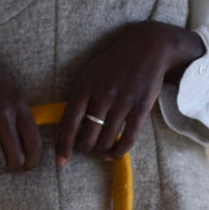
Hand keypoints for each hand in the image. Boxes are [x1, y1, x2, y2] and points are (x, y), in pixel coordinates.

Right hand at [0, 30, 42, 183]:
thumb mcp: (7, 90)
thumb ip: (17, 114)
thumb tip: (27, 145)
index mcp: (17, 104)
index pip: (34, 143)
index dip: (32, 161)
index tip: (27, 167)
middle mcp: (3, 113)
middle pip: (16, 156)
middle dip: (12, 166)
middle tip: (5, 165)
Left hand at [54, 21, 205, 166]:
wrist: (147, 46)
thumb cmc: (112, 65)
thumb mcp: (90, 76)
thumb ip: (78, 101)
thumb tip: (64, 132)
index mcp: (84, 87)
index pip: (69, 123)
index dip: (63, 146)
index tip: (61, 163)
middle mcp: (102, 95)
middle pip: (87, 138)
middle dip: (85, 148)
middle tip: (88, 146)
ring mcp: (122, 101)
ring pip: (106, 141)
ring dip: (101, 150)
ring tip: (101, 148)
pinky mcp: (141, 107)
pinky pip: (127, 139)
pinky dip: (118, 152)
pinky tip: (112, 154)